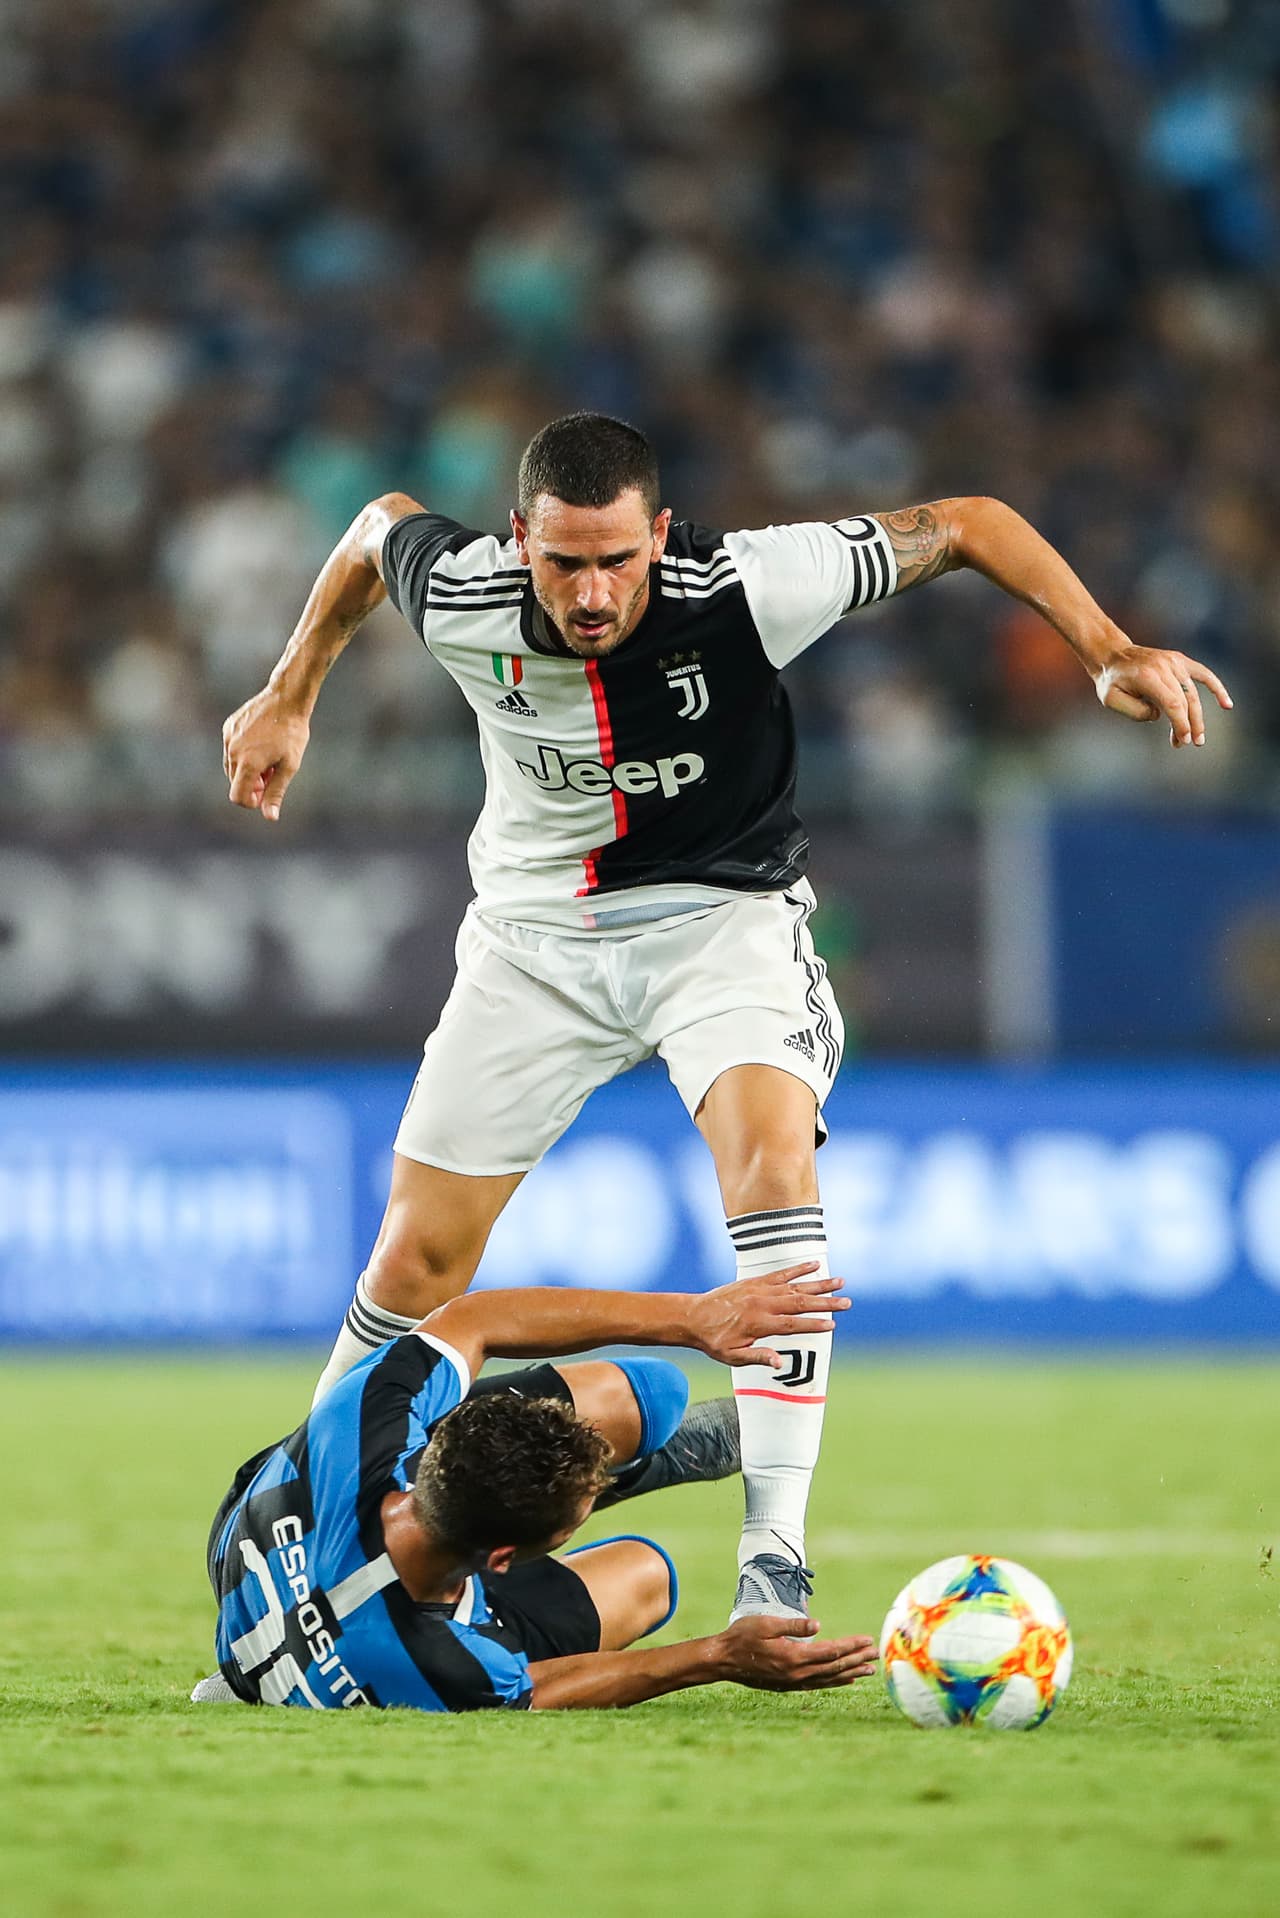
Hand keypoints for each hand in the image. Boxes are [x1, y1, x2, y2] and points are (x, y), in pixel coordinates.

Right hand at [223, 687, 311, 820]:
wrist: (286, 699)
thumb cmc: (292, 733)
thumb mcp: (289, 766)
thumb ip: (275, 792)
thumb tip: (269, 817)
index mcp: (247, 763)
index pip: (237, 796)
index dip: (251, 801)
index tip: (265, 793)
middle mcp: (233, 751)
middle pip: (236, 782)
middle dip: (252, 784)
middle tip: (273, 772)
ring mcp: (229, 737)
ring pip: (232, 766)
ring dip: (248, 769)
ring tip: (269, 758)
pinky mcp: (229, 726)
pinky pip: (231, 748)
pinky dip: (243, 753)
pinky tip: (261, 743)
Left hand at [688, 1264, 848, 1367]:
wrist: (693, 1316)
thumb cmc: (714, 1340)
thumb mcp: (733, 1356)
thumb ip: (758, 1357)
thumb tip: (779, 1363)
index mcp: (758, 1323)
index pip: (792, 1324)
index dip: (813, 1325)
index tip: (833, 1325)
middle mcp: (762, 1303)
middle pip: (800, 1302)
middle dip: (826, 1303)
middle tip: (847, 1303)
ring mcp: (760, 1290)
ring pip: (795, 1286)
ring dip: (819, 1284)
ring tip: (840, 1281)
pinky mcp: (756, 1282)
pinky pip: (781, 1274)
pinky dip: (798, 1269)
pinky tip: (814, 1265)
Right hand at [717, 1615, 878, 1691]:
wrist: (723, 1661)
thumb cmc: (742, 1637)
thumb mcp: (766, 1624)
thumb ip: (793, 1625)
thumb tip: (818, 1625)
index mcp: (794, 1657)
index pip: (830, 1651)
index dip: (850, 1646)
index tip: (867, 1640)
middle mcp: (797, 1673)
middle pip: (834, 1667)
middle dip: (856, 1659)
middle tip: (876, 1654)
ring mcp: (793, 1681)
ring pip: (829, 1678)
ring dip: (850, 1672)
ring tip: (868, 1670)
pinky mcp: (789, 1684)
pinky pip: (818, 1684)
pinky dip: (835, 1681)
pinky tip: (845, 1679)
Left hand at [1093, 641, 1231, 747]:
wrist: (1112, 654)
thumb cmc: (1110, 681)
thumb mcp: (1111, 700)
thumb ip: (1135, 711)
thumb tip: (1159, 715)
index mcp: (1148, 676)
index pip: (1172, 703)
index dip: (1181, 723)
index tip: (1182, 740)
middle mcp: (1164, 666)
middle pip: (1185, 700)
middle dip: (1189, 725)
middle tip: (1189, 744)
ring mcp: (1174, 662)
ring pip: (1193, 693)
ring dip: (1197, 717)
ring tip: (1197, 738)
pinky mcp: (1180, 660)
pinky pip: (1203, 674)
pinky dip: (1216, 688)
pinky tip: (1227, 705)